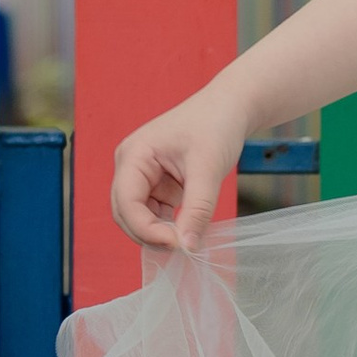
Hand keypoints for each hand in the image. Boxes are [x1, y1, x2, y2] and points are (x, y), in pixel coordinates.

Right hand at [111, 90, 246, 253]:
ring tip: (188, 240)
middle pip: (126, 213)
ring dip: (159, 232)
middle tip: (183, 248)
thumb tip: (188, 247)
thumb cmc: (216, 125)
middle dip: (150, 234)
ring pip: (139, 217)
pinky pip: (155, 212)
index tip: (177, 244)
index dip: (146, 229)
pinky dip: (168, 225)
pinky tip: (187, 231)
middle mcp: (131, 165)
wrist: (231, 107)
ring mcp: (143, 175)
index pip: (126, 202)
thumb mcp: (209, 169)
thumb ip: (197, 210)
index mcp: (134, 155)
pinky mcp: (157, 183)